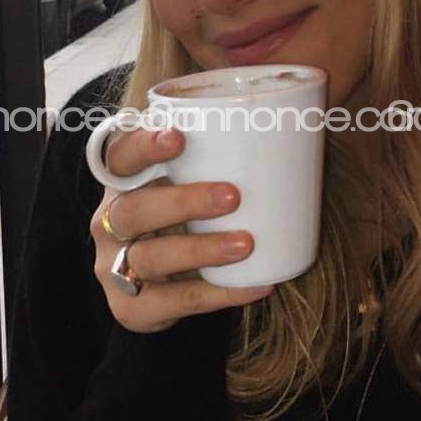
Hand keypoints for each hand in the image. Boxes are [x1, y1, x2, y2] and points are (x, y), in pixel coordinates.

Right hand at [89, 125, 270, 333]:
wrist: (159, 287)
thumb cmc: (187, 215)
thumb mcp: (192, 182)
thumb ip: (226, 152)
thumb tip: (311, 112)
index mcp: (123, 182)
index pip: (119, 156)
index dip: (142, 145)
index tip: (178, 136)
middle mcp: (109, 222)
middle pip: (131, 210)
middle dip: (181, 202)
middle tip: (232, 196)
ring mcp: (115, 268)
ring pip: (149, 258)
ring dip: (200, 249)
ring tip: (246, 244)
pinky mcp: (133, 308)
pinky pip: (175, 302)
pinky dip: (219, 293)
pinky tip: (256, 285)